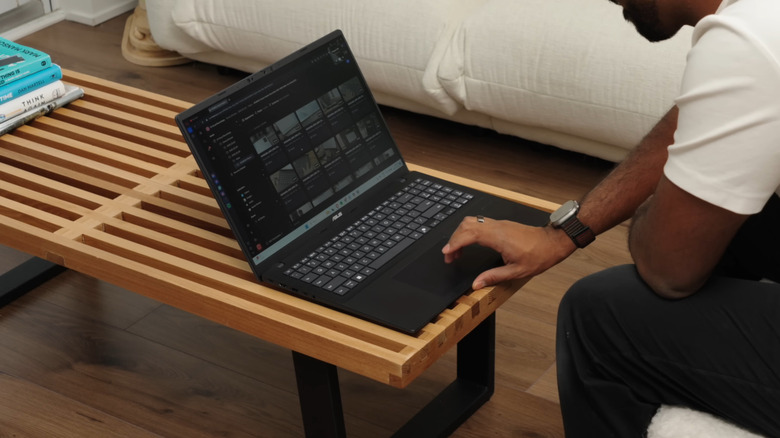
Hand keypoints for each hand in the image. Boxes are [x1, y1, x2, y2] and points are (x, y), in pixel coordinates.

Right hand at [442, 216, 575, 289]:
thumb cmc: (539, 256)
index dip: (455, 242)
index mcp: (499, 238)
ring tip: (457, 251)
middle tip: (450, 256)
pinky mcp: (501, 224)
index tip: (447, 253)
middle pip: (467, 224)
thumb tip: (476, 284)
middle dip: (454, 239)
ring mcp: (499, 224)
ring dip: (461, 234)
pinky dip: (469, 232)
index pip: (470, 234)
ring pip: (472, 221)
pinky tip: (469, 244)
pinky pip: (480, 223)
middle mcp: (497, 227)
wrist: (553, 242)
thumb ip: (493, 277)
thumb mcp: (517, 271)